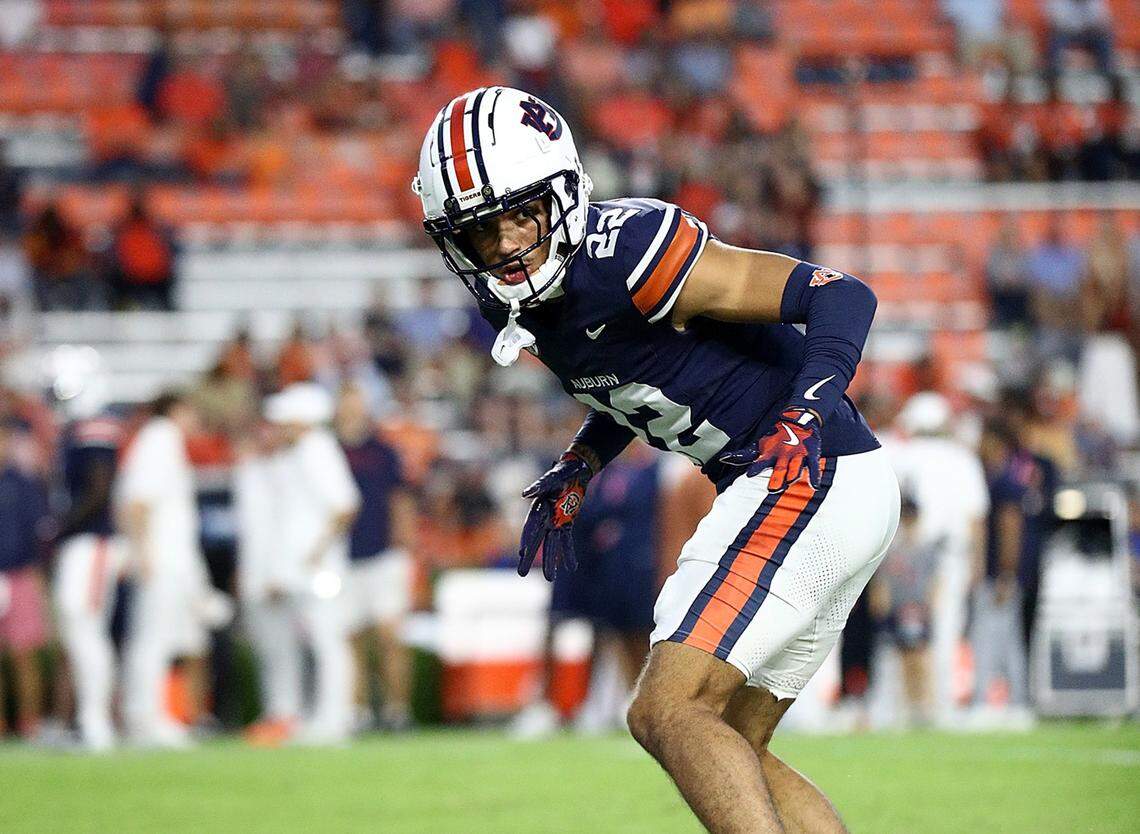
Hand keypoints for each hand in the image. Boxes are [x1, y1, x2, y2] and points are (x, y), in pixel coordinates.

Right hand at [518, 453, 592, 580]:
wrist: (576, 470)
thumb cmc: (562, 471)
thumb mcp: (552, 477)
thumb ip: (540, 486)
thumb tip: (524, 494)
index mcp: (538, 507)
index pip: (530, 526)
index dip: (526, 539)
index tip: (522, 552)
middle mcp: (544, 518)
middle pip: (536, 541)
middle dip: (530, 557)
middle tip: (521, 574)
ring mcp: (554, 522)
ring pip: (551, 545)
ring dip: (551, 561)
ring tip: (550, 579)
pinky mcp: (566, 524)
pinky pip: (566, 541)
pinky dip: (568, 554)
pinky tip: (571, 568)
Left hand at [719, 408, 821, 492]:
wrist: (798, 420)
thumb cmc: (775, 438)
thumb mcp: (759, 446)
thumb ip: (743, 455)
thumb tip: (723, 458)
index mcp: (770, 454)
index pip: (762, 461)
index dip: (757, 467)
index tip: (750, 474)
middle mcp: (783, 455)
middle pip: (779, 469)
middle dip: (776, 478)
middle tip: (772, 488)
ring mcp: (797, 455)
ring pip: (795, 467)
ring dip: (793, 474)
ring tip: (791, 481)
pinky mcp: (810, 454)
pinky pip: (814, 467)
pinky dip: (815, 476)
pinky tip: (815, 486)